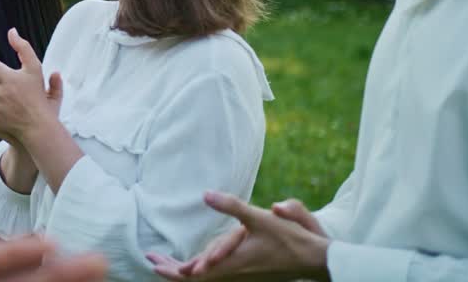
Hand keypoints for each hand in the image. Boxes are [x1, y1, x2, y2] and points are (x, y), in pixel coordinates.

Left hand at [147, 194, 329, 280]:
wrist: (315, 260)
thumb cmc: (288, 238)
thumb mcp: (259, 218)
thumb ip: (231, 206)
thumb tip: (205, 195)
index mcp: (232, 264)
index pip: (194, 274)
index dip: (172, 270)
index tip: (152, 262)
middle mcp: (234, 275)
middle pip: (196, 279)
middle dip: (172, 271)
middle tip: (152, 260)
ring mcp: (242, 278)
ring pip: (206, 279)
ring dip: (185, 272)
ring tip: (167, 262)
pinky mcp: (248, 276)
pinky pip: (218, 277)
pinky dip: (201, 272)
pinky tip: (196, 265)